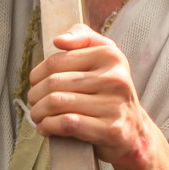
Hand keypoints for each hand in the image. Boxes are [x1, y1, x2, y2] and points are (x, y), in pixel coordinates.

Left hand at [27, 25, 155, 169]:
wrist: (134, 131)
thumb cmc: (109, 92)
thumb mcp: (103, 57)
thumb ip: (82, 38)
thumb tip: (58, 41)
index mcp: (111, 56)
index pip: (56, 61)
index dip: (37, 74)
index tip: (36, 85)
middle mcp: (116, 78)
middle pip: (54, 83)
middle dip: (35, 96)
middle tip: (34, 104)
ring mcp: (115, 105)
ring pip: (56, 103)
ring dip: (38, 113)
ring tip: (38, 116)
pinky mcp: (111, 130)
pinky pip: (67, 123)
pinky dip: (49, 126)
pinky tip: (46, 128)